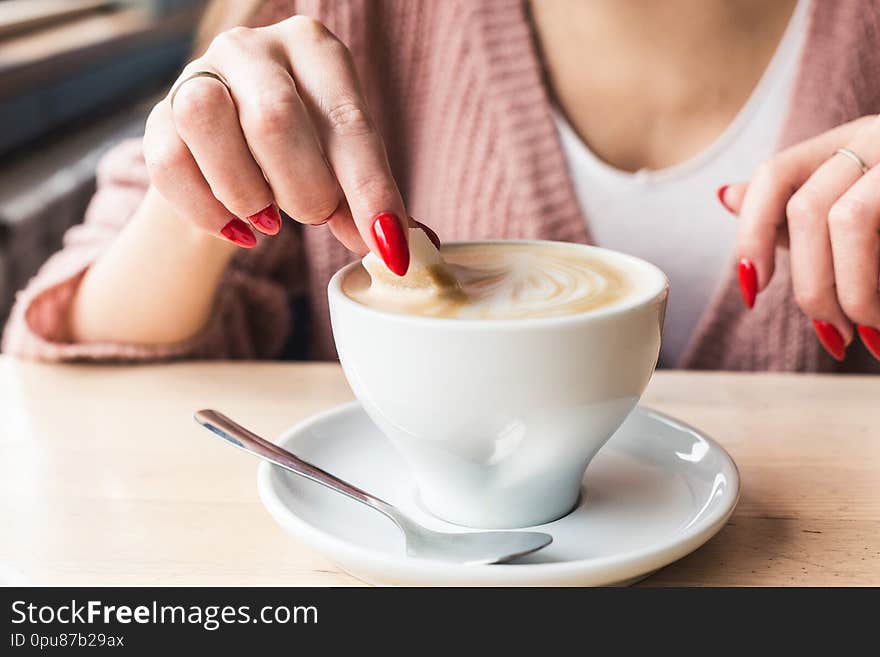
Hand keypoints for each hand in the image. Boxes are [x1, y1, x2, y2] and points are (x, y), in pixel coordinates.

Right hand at [143, 16, 417, 274]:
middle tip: (315, 217)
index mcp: (315, 48)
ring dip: (247, 192)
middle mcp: (253, 47)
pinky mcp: (157, 115)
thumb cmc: (303, 157)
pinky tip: (235, 229)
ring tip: (269, 219)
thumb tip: (410, 252)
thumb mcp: (346, 171)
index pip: (348, 122)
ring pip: (206, 119)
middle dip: (303, 190)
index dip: (370, 190)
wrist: (232, 155)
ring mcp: (198, 73)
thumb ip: (373, 206)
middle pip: (274, 116)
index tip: (389, 247)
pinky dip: (207, 210)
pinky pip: (169, 162)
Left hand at [718, 115, 879, 361]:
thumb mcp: (856, 200)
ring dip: (853, 291)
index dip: (749, 234)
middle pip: (808, 210)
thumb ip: (796, 205)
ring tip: (870, 333)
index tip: (753, 291)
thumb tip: (726, 196)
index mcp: (851, 140)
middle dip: (810, 286)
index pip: (774, 177)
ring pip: (848, 219)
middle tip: (832, 335)